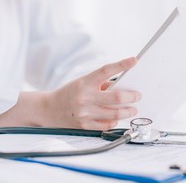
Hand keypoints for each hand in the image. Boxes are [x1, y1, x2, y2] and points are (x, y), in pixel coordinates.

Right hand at [0, 57, 140, 129]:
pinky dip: (115, 120)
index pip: (106, 70)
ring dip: (128, 111)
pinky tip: (117, 117)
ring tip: (132, 108)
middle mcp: (85, 97)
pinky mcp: (85, 125)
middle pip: (116, 97)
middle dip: (132, 96)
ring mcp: (85, 113)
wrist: (48, 110)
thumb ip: (101, 84)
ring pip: (115, 113)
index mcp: (85, 82)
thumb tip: (123, 85)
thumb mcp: (82, 83)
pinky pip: (107, 124)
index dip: (122, 64)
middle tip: (138, 96)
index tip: (134, 60)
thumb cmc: (69, 94)